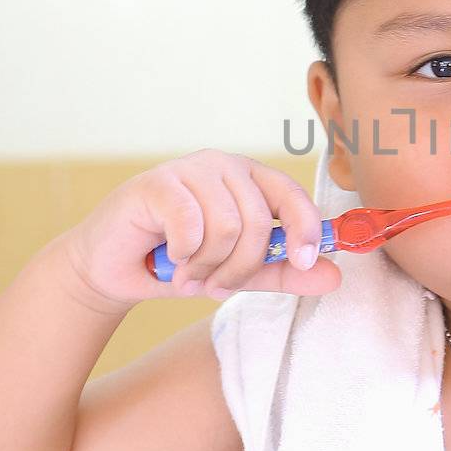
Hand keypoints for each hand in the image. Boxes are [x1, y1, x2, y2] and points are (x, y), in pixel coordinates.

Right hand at [61, 149, 341, 310]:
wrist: (116, 268)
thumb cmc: (183, 265)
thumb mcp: (241, 274)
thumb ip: (285, 272)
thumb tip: (335, 276)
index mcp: (251, 179)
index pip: (293, 196)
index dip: (307, 229)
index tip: (306, 263)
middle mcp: (225, 166)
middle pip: (259, 220)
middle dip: (241, 267)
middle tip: (216, 285)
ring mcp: (190, 169)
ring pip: (227, 225)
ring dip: (209, 265)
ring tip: (190, 274)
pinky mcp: (158, 182)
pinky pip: (191, 223)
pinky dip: (185, 254)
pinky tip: (171, 258)